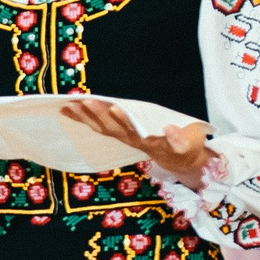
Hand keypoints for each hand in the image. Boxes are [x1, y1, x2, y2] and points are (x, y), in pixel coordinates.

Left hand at [62, 98, 210, 183]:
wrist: (180, 158)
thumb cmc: (187, 145)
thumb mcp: (191, 143)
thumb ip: (182, 140)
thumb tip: (170, 130)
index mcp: (151, 140)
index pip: (136, 130)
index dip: (125, 120)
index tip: (115, 108)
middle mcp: (133, 140)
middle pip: (113, 128)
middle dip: (99, 114)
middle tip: (85, 101)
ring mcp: (124, 137)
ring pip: (102, 127)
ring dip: (85, 116)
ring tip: (69, 104)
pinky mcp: (119, 133)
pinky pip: (98, 126)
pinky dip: (82, 118)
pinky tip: (68, 108)